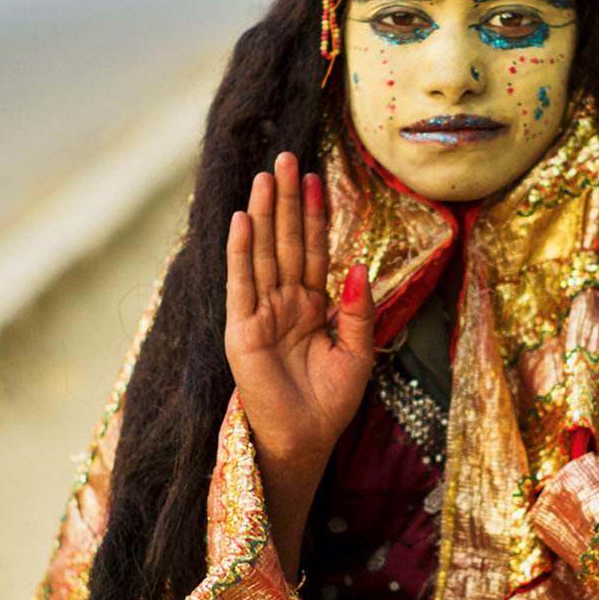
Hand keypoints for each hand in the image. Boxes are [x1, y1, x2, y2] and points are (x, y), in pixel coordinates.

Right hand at [225, 152, 374, 578]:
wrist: (305, 442)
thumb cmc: (330, 404)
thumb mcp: (358, 354)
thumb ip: (357, 312)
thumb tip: (354, 269)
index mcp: (312, 306)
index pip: (313, 250)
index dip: (314, 215)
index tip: (313, 178)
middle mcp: (284, 303)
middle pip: (287, 242)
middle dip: (286, 201)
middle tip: (285, 157)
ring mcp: (261, 314)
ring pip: (264, 254)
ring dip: (264, 215)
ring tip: (265, 177)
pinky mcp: (243, 330)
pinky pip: (241, 284)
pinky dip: (241, 252)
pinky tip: (241, 221)